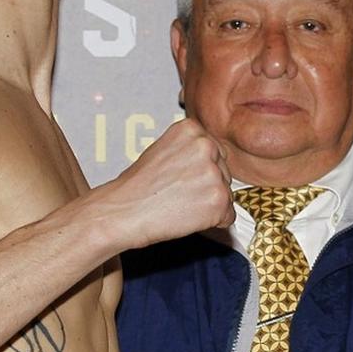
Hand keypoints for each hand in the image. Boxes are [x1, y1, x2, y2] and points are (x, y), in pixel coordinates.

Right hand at [103, 118, 234, 248]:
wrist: (123, 211)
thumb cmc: (138, 186)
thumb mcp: (163, 150)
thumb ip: (191, 150)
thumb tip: (215, 162)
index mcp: (192, 129)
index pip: (215, 152)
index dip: (198, 170)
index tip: (179, 178)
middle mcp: (206, 145)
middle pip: (224, 172)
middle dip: (207, 186)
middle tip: (178, 194)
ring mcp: (214, 172)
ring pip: (227, 194)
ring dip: (209, 204)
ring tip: (180, 204)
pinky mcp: (219, 199)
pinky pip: (229, 216)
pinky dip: (213, 222)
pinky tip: (188, 217)